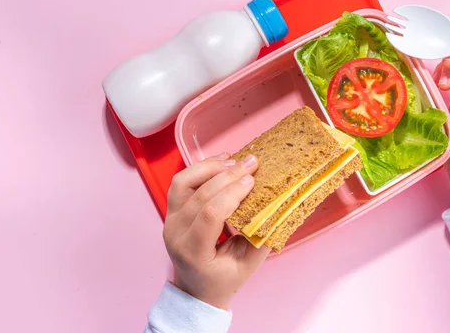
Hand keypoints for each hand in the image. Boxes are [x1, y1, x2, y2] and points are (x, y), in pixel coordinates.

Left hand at [163, 152, 269, 308]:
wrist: (196, 288)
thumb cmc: (223, 279)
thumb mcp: (248, 266)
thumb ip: (262, 237)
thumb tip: (279, 206)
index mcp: (193, 252)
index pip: (209, 215)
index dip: (231, 193)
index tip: (252, 180)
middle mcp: (175, 233)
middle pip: (199, 195)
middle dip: (228, 175)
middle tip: (252, 162)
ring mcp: (169, 220)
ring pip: (183, 182)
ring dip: (210, 167)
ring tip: (234, 159)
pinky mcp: (172, 210)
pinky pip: (181, 182)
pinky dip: (201, 168)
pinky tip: (221, 161)